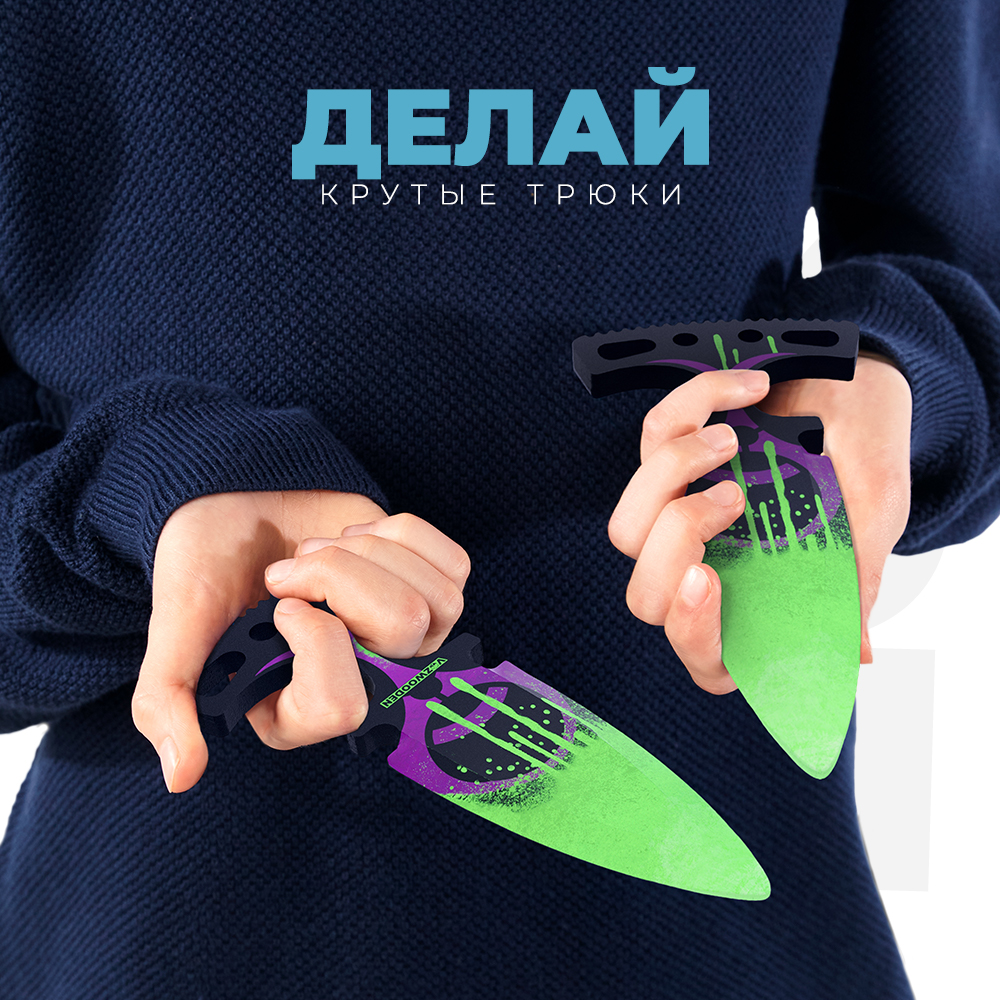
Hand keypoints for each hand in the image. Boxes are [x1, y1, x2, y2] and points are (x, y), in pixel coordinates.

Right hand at [132, 493, 469, 791]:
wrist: (236, 501)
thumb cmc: (204, 566)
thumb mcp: (176, 629)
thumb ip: (167, 701)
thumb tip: (182, 776)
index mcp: (302, 709)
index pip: (344, 706)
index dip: (317, 638)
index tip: (280, 604)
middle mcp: (364, 682)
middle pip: (402, 633)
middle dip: (340, 574)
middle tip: (292, 568)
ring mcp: (405, 637)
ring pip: (438, 600)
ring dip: (368, 552)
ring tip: (322, 551)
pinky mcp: (428, 588)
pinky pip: (456, 566)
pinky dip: (403, 534)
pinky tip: (360, 537)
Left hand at [609, 356, 910, 692]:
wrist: (856, 388)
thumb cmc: (865, 463)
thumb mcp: (873, 519)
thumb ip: (855, 580)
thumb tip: (857, 652)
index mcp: (754, 606)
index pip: (706, 657)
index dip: (694, 632)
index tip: (706, 577)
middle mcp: (707, 572)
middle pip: (646, 597)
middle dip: (675, 542)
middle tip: (733, 495)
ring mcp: (678, 522)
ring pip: (628, 526)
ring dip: (671, 472)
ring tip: (734, 440)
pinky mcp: (666, 465)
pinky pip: (653, 442)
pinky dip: (695, 405)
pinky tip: (750, 392)